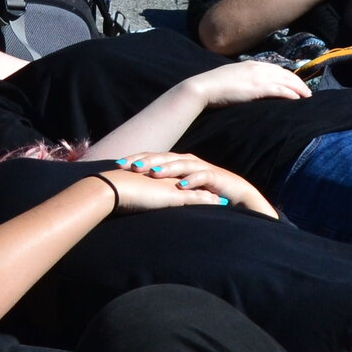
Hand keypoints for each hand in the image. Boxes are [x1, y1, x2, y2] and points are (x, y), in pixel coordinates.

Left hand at [115, 153, 277, 217]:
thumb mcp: (178, 188)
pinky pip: (202, 176)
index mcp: (175, 162)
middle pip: (162, 157)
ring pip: (180, 164)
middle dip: (145, 161)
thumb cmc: (202, 191)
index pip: (151, 157)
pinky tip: (182, 185)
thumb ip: (161, 185)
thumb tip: (135, 188)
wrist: (236, 194)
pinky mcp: (215, 176)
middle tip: (128, 166)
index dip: (134, 159)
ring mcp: (200, 167)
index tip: (116, 165)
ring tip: (152, 173)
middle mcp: (186, 161)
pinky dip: (191, 180)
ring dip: (166, 168)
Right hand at [181, 62, 312, 109]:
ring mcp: (258, 77)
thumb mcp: (231, 77)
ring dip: (299, 88)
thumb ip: (242, 78)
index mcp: (250, 64)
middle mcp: (257, 68)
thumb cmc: (213, 85)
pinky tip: (297, 98)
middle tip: (307, 91)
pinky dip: (290, 93)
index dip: (288, 76)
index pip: (275, 68)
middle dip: (298, 82)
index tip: (295, 83)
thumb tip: (248, 85)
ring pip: (285, 81)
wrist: (204, 87)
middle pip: (284, 73)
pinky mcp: (257, 88)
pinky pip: (279, 90)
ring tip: (307, 96)